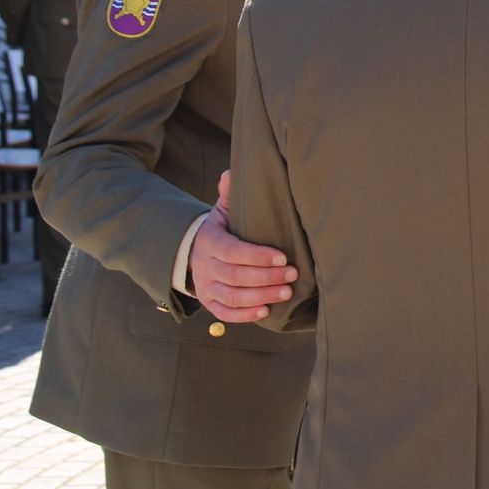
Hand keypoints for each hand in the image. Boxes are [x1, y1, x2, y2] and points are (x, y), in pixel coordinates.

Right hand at [189, 171, 296, 323]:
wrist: (195, 252)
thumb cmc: (221, 229)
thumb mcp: (223, 210)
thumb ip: (229, 194)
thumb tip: (230, 173)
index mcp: (211, 241)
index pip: (233, 251)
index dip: (258, 256)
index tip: (283, 257)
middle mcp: (205, 266)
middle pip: (235, 276)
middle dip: (266, 278)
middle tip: (293, 275)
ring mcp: (206, 287)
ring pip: (232, 297)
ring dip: (261, 296)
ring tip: (287, 292)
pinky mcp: (209, 302)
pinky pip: (225, 313)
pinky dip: (245, 315)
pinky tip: (266, 311)